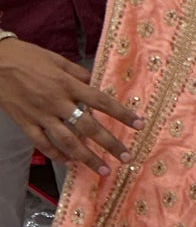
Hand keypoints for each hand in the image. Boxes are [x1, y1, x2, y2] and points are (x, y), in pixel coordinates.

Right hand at [0, 38, 140, 177]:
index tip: (139, 124)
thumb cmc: (26, 57)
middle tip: (126, 157)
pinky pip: (43, 143)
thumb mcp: (56, 60)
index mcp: (67, 84)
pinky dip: (57, 155)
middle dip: (109, 143)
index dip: (122, 113)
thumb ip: (78, 73)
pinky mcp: (26, 123)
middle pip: (88, 127)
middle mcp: (57, 102)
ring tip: (103, 170)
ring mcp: (41, 115)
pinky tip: (69, 163)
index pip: (101, 101)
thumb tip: (96, 82)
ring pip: (68, 141)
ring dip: (87, 158)